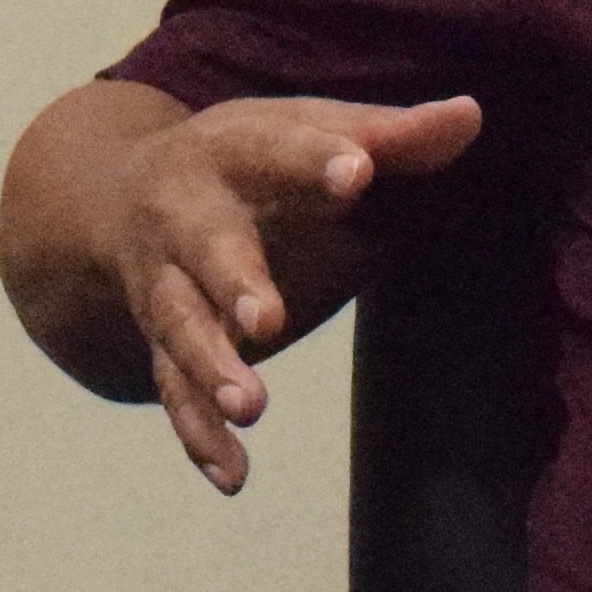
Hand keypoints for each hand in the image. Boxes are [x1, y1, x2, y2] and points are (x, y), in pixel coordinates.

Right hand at [78, 93, 482, 493]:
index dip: (317, 159)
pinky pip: (171, 391)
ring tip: (251, 405)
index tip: (360, 170)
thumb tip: (470, 116)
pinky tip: (234, 475)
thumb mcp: (312, 131)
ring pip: (180, 328)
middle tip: (270, 320)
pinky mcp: (161, 341)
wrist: (121, 193)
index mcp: (233, 150)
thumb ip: (392, 136)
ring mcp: (167, 283)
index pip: (279, 149)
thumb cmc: (252, 160)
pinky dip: (198, 434)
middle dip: (235, 282)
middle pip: (208, 249)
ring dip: (211, 369)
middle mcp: (187, 217)